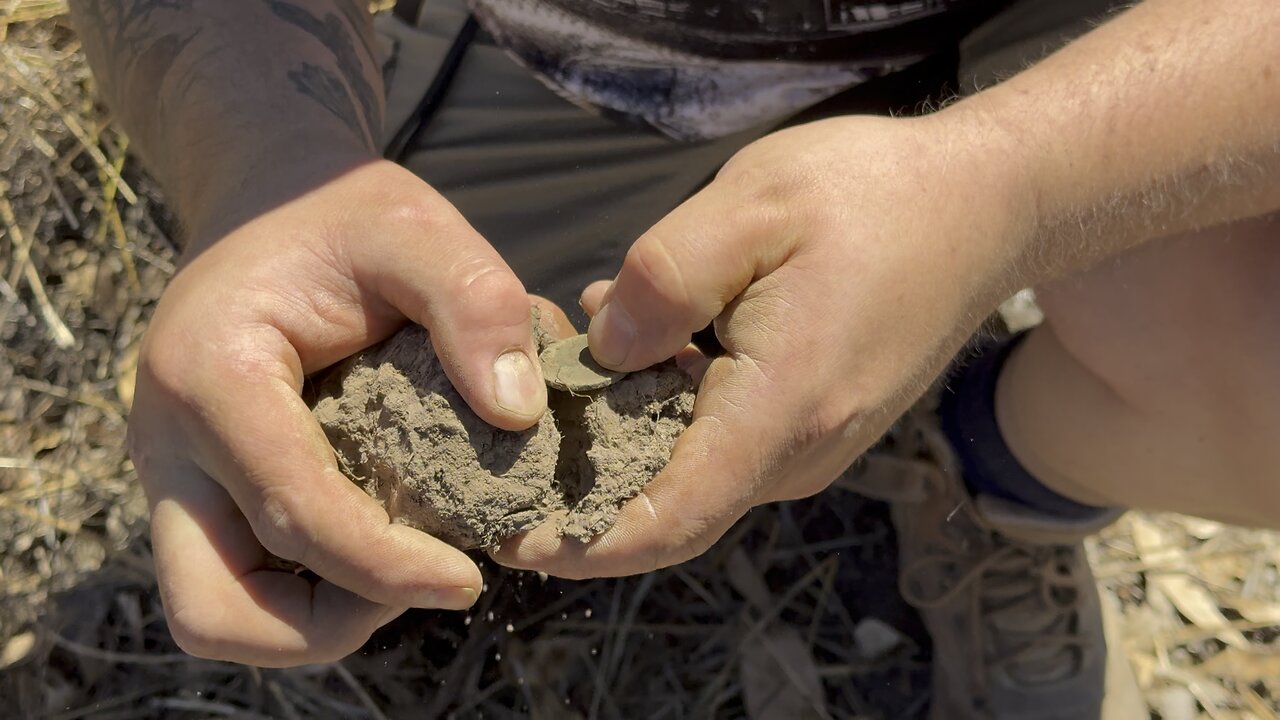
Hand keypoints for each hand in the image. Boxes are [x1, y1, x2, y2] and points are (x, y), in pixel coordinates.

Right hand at [129, 159, 551, 665]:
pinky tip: (382, 539)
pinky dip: (309, 588)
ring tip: (406, 565)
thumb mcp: (417, 226)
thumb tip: (519, 415)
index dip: (387, 568)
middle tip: (422, 578)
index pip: (293, 513)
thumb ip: (474, 302)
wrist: (269, 203)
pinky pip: (238, 581)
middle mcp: (168, 441)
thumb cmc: (341, 214)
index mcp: (212, 375)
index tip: (470, 579)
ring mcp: (174, 473)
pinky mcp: (199, 488)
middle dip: (327, 623)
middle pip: (216, 609)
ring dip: (316, 617)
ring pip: (217, 612)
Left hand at [495, 112, 1032, 577]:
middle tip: (510, 426)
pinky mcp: (813, 420)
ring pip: (692, 467)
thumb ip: (663, 281)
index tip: (514, 541)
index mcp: (782, 410)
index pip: (671, 520)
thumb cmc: (875, 197)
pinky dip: (661, 405)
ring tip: (560, 358)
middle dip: (583, 483)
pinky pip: (721, 436)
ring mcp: (811, 442)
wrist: (985, 204)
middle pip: (670, 502)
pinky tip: (634, 337)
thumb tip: (600, 346)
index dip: (585, 545)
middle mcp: (799, 450)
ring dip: (619, 433)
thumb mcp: (751, 207)